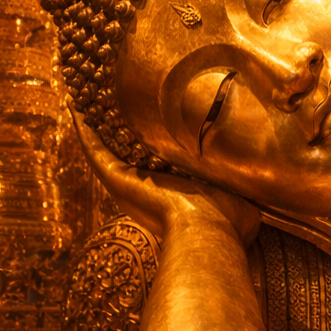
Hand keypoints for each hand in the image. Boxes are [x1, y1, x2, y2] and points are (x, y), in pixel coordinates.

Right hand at [71, 105, 259, 242]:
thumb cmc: (229, 225)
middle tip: (102, 105)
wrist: (210, 233)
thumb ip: (243, 195)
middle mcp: (143, 191)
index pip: (156, 167)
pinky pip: (95, 149)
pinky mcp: (115, 177)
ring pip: (105, 150)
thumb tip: (256, 195)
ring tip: (81, 98)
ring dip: (93, 125)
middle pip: (125, 155)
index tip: (146, 126)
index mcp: (170, 197)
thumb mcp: (240, 203)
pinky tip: (74, 104)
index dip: (150, 146)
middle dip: (115, 132)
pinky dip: (83, 128)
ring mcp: (126, 185)